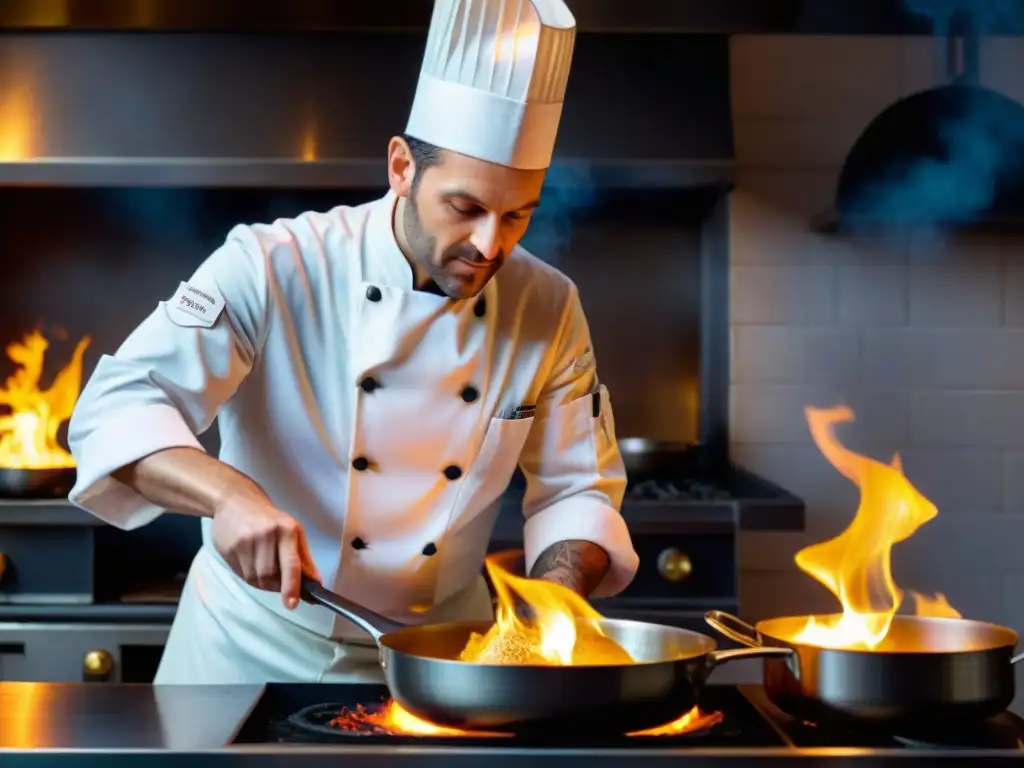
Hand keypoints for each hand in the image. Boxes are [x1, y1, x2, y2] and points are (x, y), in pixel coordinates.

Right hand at [211, 489, 320, 609]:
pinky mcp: (229, 549)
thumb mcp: (293, 532)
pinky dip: (250, 577)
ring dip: (263, 583)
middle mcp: (266, 535)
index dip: (292, 586)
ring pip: (255, 579)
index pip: (291, 564)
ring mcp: (245, 542)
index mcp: (287, 530)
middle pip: (271, 576)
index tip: (292, 604)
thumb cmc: (269, 519)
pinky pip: (242, 575)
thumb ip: (304, 560)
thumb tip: (316, 584)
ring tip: (264, 569)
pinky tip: (251, 564)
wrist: (235, 501)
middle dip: (277, 587)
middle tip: (279, 583)